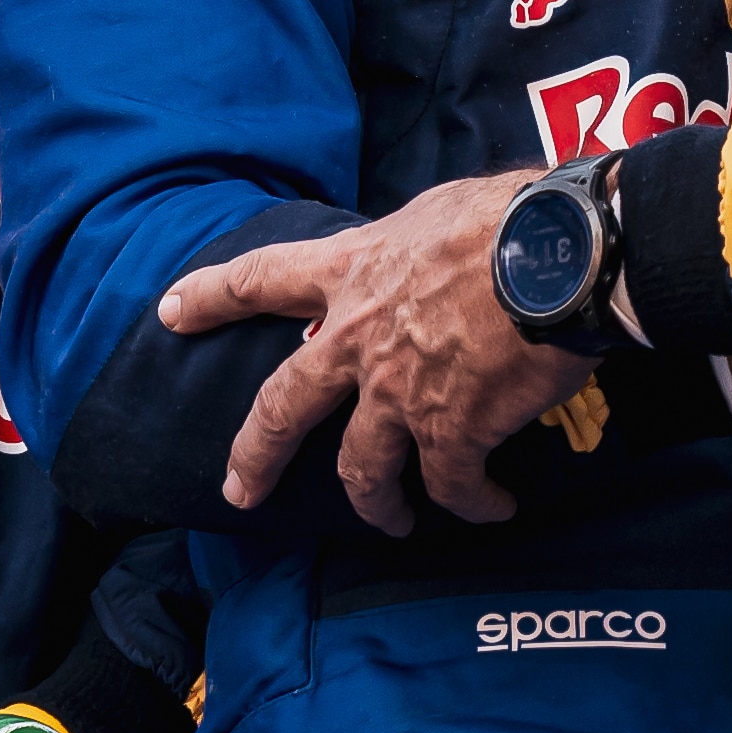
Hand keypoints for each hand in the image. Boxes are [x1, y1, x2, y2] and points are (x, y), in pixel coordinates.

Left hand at [160, 175, 587, 531]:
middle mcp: (360, 338)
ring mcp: (400, 392)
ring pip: (362, 471)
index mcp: (354, 271)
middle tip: (238, 491)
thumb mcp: (439, 212)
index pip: (262, 279)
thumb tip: (428, 259)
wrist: (561, 255)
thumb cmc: (514, 214)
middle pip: (285, 408)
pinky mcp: (452, 432)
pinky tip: (493, 507)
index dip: (212, 296)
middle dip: (255, 455)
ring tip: (392, 521)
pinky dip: (473, 504)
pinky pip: (452, 487)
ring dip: (377, 504)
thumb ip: (412, 247)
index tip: (170, 312)